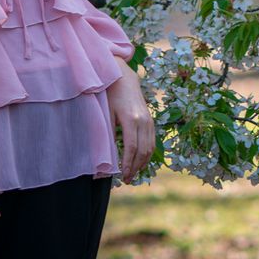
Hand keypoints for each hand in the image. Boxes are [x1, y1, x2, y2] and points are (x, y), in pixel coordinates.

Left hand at [107, 62, 155, 182]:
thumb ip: (109, 134)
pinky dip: (147, 154)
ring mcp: (149, 121)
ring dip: (142, 163)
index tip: (122, 176)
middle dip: (135, 167)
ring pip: (150, 147)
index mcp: (132, 120)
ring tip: (133, 174)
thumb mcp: (106, 114)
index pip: (132, 148)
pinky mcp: (151, 121)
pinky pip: (152, 141)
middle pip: (143, 151)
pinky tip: (140, 161)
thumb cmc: (110, 95)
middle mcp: (144, 121)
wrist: (124, 78)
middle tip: (127, 180)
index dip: (128, 164)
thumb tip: (108, 156)